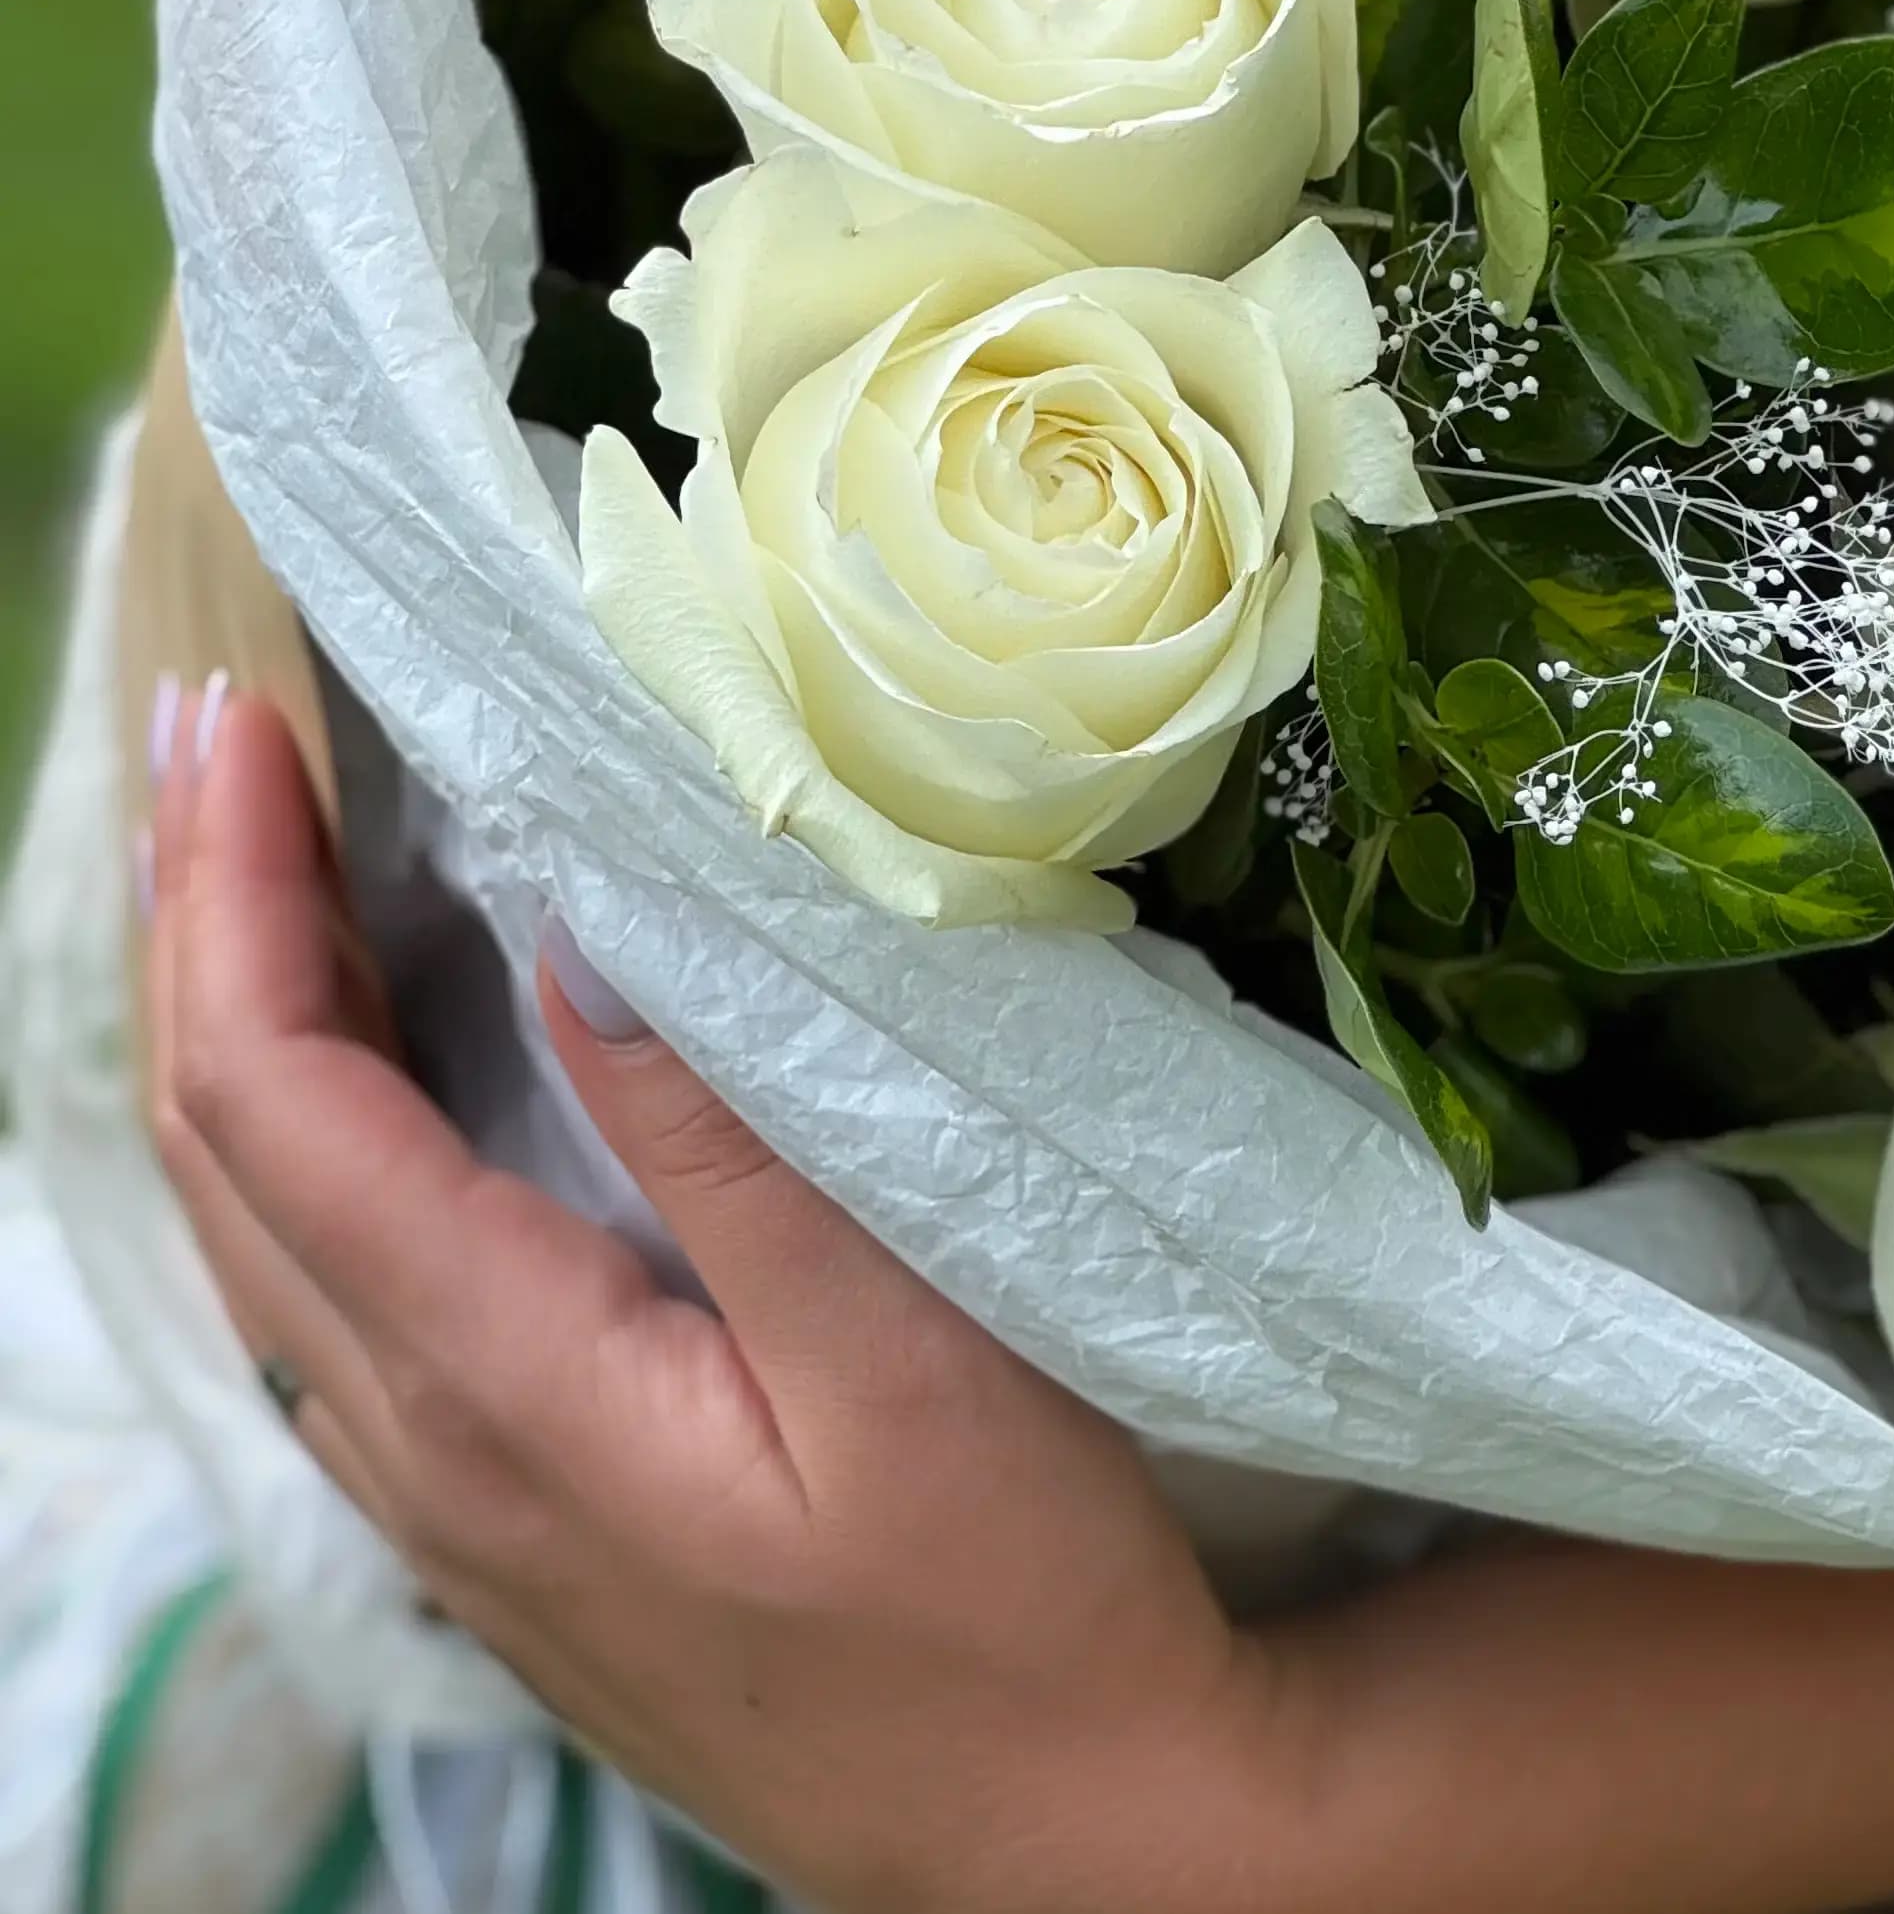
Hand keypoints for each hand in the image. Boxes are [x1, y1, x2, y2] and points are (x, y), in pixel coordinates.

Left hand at [144, 685, 1299, 1913]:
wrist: (1064, 1840)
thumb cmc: (1013, 1602)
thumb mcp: (900, 1358)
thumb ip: (729, 1149)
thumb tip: (581, 937)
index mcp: (503, 1391)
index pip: (280, 1107)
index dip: (229, 902)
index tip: (230, 724)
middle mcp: (426, 1452)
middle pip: (225, 1157)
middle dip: (195, 929)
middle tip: (213, 738)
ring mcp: (451, 1502)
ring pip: (258, 1232)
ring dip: (236, 1026)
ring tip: (255, 863)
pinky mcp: (504, 1516)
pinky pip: (323, 1296)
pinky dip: (300, 1137)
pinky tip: (357, 1071)